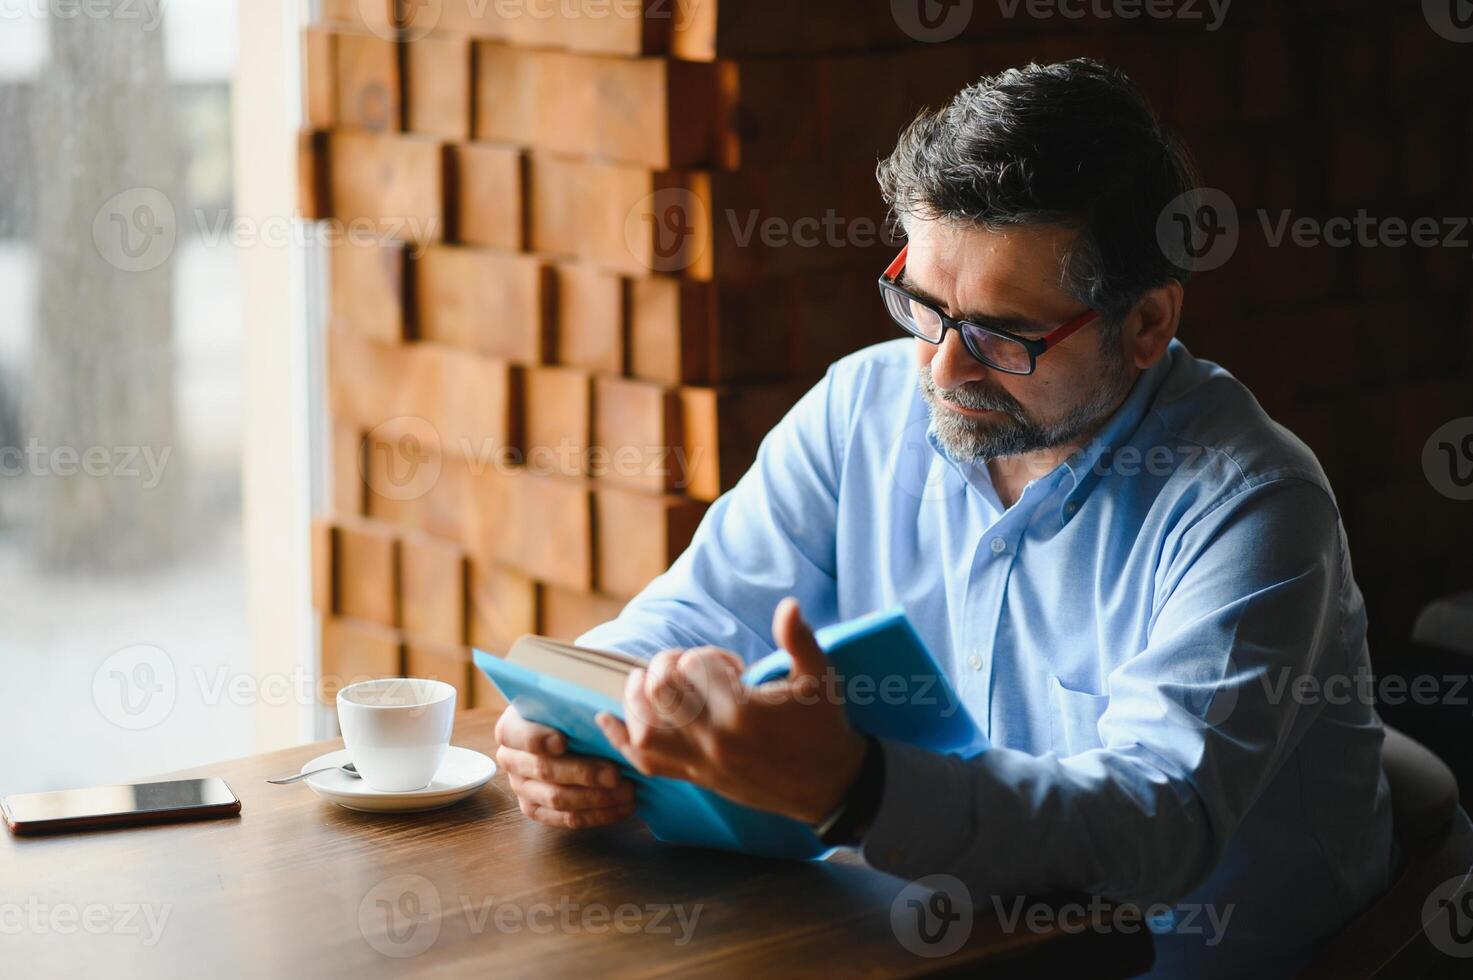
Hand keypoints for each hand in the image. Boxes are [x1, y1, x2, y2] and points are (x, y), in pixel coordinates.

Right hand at [494, 704, 635, 828]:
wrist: (561, 731)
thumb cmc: (567, 713)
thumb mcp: (567, 703)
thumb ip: (578, 710)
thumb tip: (606, 720)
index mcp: (511, 728)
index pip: (521, 735)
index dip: (539, 739)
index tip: (562, 741)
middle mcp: (510, 760)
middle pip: (544, 771)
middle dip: (583, 773)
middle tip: (614, 774)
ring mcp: (521, 788)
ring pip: (557, 799)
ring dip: (596, 798)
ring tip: (627, 791)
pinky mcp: (536, 809)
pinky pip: (566, 819)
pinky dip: (597, 815)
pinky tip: (621, 807)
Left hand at [596, 597, 867, 824]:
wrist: (829, 786)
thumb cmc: (823, 726)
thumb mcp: (819, 678)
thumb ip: (799, 639)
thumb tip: (788, 605)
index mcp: (743, 711)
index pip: (694, 665)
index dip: (709, 655)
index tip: (733, 666)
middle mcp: (715, 739)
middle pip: (658, 690)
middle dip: (667, 666)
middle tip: (688, 667)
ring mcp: (701, 762)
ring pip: (642, 728)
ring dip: (639, 698)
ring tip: (654, 684)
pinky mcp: (695, 778)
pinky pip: (645, 763)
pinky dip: (620, 741)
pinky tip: (608, 720)